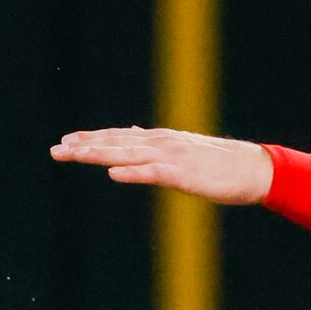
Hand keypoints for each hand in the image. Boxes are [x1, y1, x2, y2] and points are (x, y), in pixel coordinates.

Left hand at [50, 127, 274, 205]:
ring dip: (100, 154)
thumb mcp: (181, 149)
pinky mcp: (184, 175)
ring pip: (128, 155)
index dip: (91, 139)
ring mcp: (172, 158)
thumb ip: (152, 143)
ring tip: (74, 155)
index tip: (65, 141)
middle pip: (115, 144)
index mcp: (160, 140)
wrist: (255, 170)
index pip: (118, 138)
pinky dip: (133, 173)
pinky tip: (113, 174)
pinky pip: (153, 174)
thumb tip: (129, 134)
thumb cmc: (218, 164)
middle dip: (84, 146)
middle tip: (56, 150)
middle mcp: (161, 144)